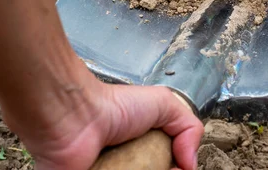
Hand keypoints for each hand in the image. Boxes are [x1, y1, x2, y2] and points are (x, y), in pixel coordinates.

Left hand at [3, 76, 203, 169]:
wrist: (76, 118)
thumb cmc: (114, 107)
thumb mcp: (164, 104)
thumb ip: (189, 127)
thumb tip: (191, 164)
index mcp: (143, 150)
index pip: (166, 167)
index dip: (176, 168)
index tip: (179, 165)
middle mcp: (127, 165)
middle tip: (159, 166)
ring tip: (136, 164)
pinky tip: (121, 169)